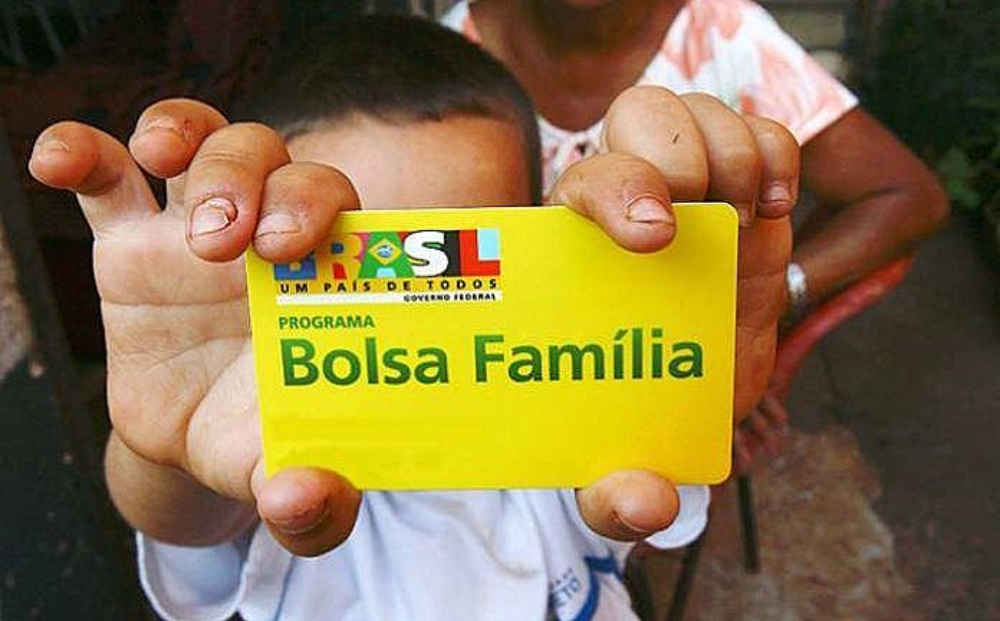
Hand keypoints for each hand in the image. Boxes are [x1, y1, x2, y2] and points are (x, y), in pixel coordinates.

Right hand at [29, 98, 361, 555]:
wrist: (196, 442)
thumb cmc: (261, 440)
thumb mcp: (290, 474)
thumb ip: (316, 502)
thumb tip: (302, 501)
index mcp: (320, 276)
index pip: (337, 206)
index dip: (316, 204)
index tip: (290, 245)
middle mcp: (267, 239)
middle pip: (269, 157)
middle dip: (248, 178)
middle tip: (226, 242)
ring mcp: (196, 232)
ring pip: (201, 142)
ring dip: (182, 136)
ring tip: (163, 168)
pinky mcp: (130, 244)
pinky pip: (106, 178)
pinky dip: (83, 153)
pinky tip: (60, 160)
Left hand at [549, 86, 797, 539]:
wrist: (682, 401)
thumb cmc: (634, 427)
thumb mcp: (616, 470)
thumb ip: (614, 494)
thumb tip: (644, 506)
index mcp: (573, 257)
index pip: (579, 184)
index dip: (616, 191)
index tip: (654, 237)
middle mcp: (622, 208)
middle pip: (637, 115)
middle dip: (674, 152)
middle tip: (708, 214)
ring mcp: (683, 192)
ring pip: (693, 109)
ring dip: (729, 149)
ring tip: (743, 220)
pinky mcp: (737, 190)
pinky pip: (755, 128)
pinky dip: (773, 150)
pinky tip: (770, 206)